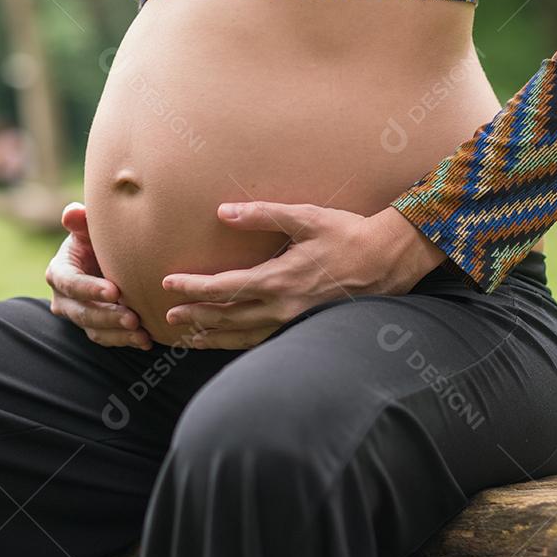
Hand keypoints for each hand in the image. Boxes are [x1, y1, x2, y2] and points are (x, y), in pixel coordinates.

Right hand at [45, 202, 152, 350]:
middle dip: (108, 316)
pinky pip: (107, 339)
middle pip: (82, 313)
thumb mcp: (89, 230)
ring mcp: (78, 316)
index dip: (90, 289)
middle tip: (133, 318)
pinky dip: (126, 341)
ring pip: (95, 330)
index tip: (114, 290)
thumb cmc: (96, 240)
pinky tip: (146, 340)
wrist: (105, 259)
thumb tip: (72, 212)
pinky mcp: (94, 328)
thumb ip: (81, 222)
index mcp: (59, 272)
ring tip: (142, 332)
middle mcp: (64, 299)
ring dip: (119, 333)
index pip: (70, 283)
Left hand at [162, 201, 446, 349]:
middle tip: (168, 316)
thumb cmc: (348, 234)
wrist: (388, 260)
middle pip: (227, 318)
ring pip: (243, 337)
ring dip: (213, 337)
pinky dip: (239, 344)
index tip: (168, 283)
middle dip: (196, 316)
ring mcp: (294, 322)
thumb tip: (222, 212)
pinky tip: (228, 342)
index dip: (193, 287)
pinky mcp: (304, 327)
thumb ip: (262, 215)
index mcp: (279, 279)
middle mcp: (282, 307)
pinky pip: (263, 341)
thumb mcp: (305, 217)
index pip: (223, 288)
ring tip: (189, 337)